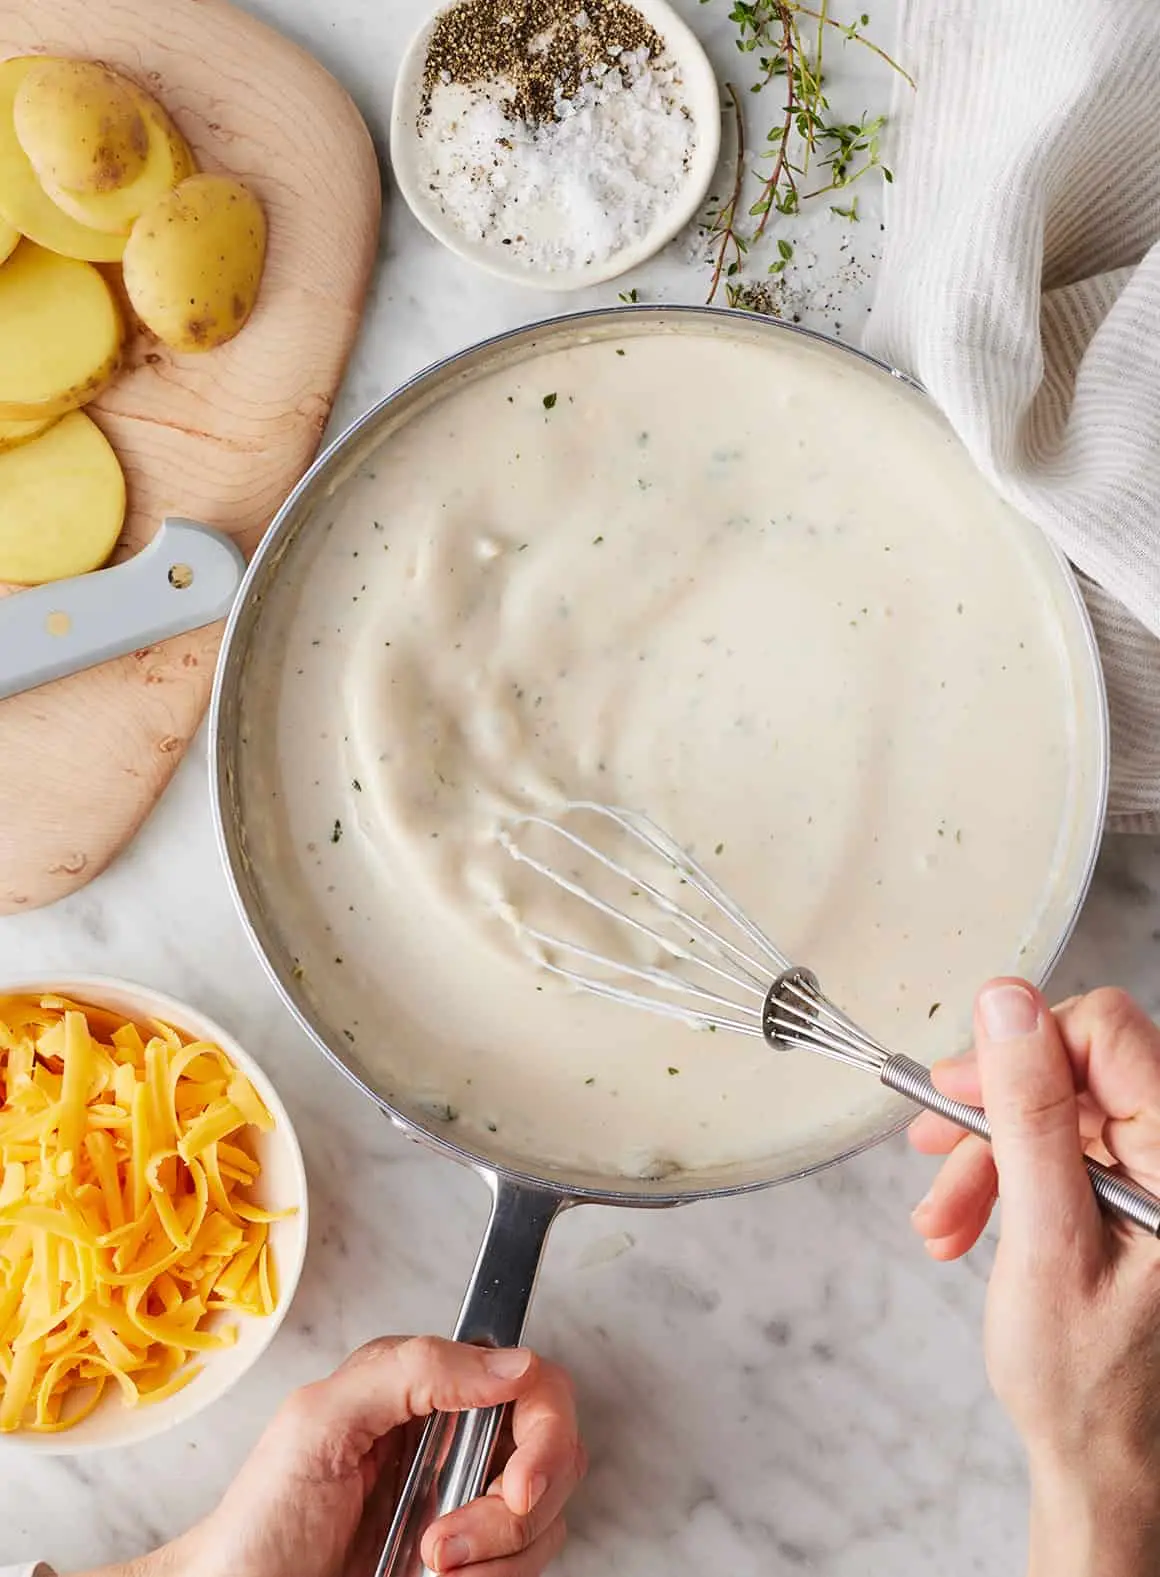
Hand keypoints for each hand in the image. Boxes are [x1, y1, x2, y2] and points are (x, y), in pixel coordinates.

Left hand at [148, 1337, 582, 1576]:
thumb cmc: (263, 1517)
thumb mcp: (321, 1420)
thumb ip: (413, 1370)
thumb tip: (510, 1362)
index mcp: (431, 1386)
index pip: (534, 1382)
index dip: (545, 1432)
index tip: (519, 1488)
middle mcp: (460, 1436)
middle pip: (556, 1454)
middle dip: (512, 1513)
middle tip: (446, 1546)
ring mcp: (469, 1500)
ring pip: (548, 1520)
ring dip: (496, 1557)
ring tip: (425, 1569)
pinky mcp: (472, 1559)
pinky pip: (523, 1567)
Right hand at [910, 981, 1159, 1576]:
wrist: (1106, 1464)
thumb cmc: (1088, 1381)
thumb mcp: (1046, 1238)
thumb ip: (1029, 1114)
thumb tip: (1009, 1004)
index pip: (1106, 1032)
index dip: (1024, 1045)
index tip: (962, 1084)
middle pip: (1072, 1071)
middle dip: (991, 1114)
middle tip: (932, 1150)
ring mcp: (1153, 1175)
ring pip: (1054, 1112)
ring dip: (985, 1157)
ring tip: (944, 1220)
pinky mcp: (1130, 1193)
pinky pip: (1058, 1151)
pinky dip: (1003, 1181)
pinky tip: (968, 1225)